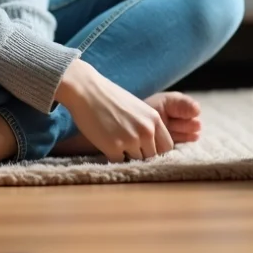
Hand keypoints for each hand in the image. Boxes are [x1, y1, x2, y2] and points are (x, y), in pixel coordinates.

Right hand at [54, 59, 173, 162]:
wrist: (86, 90)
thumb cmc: (110, 97)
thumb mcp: (138, 108)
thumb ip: (147, 125)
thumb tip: (151, 146)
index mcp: (154, 119)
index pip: (167, 147)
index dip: (156, 151)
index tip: (146, 151)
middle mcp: (146, 131)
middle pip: (152, 157)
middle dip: (141, 155)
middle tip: (127, 146)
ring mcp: (131, 140)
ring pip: (135, 161)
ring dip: (126, 155)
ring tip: (114, 140)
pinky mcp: (114, 147)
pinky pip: (118, 162)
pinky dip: (112, 156)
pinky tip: (105, 143)